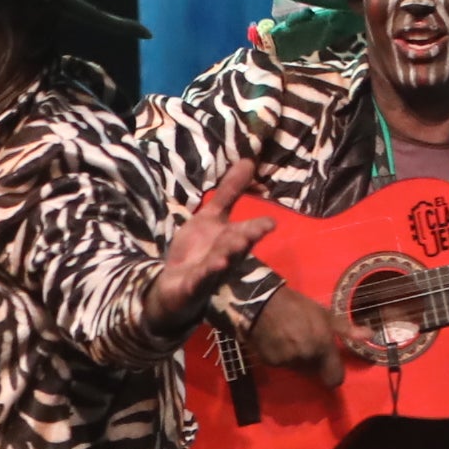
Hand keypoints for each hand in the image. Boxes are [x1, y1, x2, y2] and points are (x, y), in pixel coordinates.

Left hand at [144, 163, 266, 335]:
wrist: (175, 286)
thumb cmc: (198, 250)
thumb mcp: (210, 217)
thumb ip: (229, 193)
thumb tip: (248, 161)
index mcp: (231, 238)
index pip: (248, 231)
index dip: (259, 227)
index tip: (273, 222)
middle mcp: (225, 256)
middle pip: (237, 247)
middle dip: (244, 240)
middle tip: (252, 232)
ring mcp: (209, 273)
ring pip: (219, 264)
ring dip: (224, 259)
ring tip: (228, 253)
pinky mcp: (191, 287)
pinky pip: (197, 282)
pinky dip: (202, 276)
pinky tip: (205, 271)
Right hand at [245, 277, 373, 389]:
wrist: (263, 302)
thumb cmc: (298, 306)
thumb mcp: (325, 315)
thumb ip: (347, 330)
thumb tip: (371, 335)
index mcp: (322, 346)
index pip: (335, 378)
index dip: (335, 375)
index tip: (331, 367)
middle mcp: (306, 357)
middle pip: (316, 372)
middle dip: (315, 362)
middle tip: (308, 343)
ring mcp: (287, 362)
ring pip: (299, 369)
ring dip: (299, 360)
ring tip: (292, 341)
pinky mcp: (271, 363)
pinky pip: (283, 366)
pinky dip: (283, 358)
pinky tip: (279, 342)